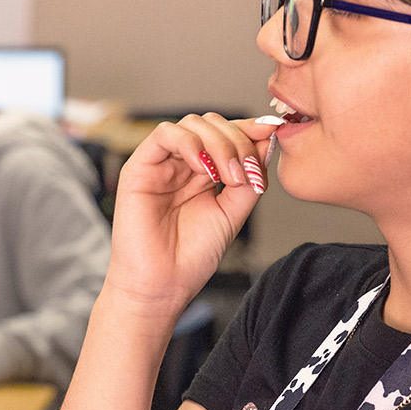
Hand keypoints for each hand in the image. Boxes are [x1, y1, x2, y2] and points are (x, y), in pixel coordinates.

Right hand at [107, 113, 272, 314]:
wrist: (163, 285)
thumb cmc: (192, 256)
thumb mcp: (235, 212)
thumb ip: (251, 177)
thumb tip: (268, 141)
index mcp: (204, 172)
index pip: (227, 134)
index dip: (250, 130)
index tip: (271, 134)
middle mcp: (181, 164)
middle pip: (212, 124)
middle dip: (237, 141)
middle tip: (245, 174)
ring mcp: (161, 164)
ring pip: (192, 124)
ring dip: (218, 144)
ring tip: (227, 178)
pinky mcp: (139, 167)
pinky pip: (164, 134)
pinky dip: (190, 143)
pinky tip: (204, 169)